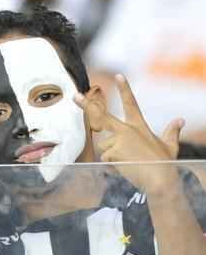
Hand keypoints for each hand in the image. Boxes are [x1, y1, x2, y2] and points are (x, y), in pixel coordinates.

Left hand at [74, 75, 183, 193]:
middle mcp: (127, 130)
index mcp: (139, 126)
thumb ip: (172, 132)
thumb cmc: (165, 164)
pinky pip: (105, 159)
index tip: (118, 76)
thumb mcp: (170, 146)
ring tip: (127, 162)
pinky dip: (112, 166)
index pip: (131, 103)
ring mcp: (119, 140)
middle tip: (74, 96)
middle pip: (102, 115)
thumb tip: (181, 120)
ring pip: (104, 146)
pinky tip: (125, 168)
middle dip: (86, 105)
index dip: (125, 88)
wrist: (160, 178)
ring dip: (112, 155)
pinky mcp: (113, 151)